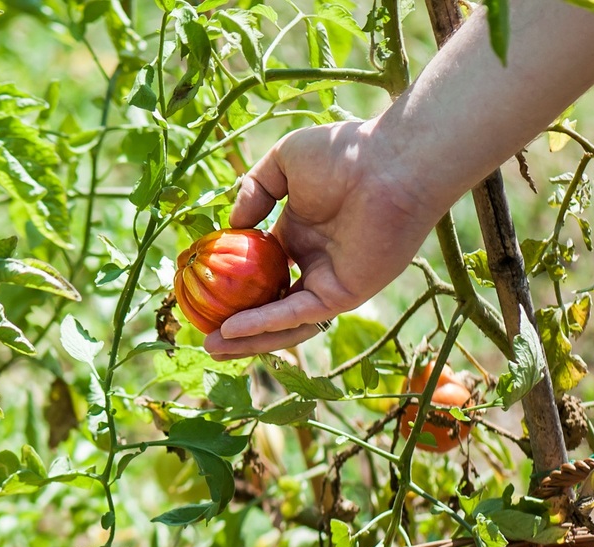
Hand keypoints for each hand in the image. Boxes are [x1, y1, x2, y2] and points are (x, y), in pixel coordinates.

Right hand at [204, 119, 441, 359]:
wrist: (392, 162)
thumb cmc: (346, 152)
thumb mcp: (285, 162)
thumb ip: (254, 190)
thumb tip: (234, 225)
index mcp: (301, 235)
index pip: (261, 270)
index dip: (234, 285)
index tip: (201, 291)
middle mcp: (314, 263)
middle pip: (269, 305)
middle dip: (237, 325)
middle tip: (204, 336)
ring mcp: (329, 281)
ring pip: (283, 321)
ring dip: (248, 338)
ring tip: (213, 346)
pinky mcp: (342, 294)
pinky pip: (297, 315)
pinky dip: (264, 325)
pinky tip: (232, 329)